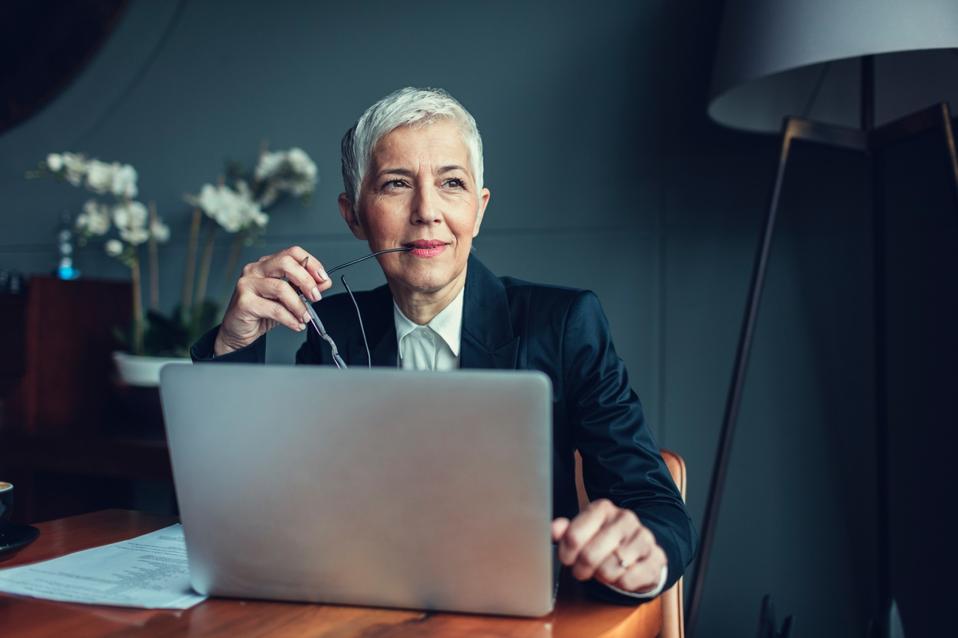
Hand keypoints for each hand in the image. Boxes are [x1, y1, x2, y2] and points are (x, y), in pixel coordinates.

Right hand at [214, 245, 332, 355]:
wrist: (238, 331)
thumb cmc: (261, 312)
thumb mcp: (288, 299)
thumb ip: (304, 289)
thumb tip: (324, 283)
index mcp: (267, 264)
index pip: (293, 252)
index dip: (312, 263)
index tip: (323, 279)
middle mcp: (255, 269)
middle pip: (286, 263)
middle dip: (306, 281)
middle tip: (315, 297)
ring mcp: (247, 284)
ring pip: (281, 288)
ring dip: (299, 305)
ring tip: (305, 317)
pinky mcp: (244, 302)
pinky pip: (274, 309)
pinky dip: (290, 318)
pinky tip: (296, 324)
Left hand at [552, 499, 666, 593]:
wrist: (640, 548)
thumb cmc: (605, 541)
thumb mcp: (583, 532)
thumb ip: (565, 531)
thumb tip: (553, 529)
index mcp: (603, 508)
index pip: (573, 536)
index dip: (566, 554)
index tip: (568, 559)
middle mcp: (625, 518)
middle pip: (590, 555)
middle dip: (582, 569)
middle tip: (582, 570)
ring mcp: (644, 537)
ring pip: (611, 568)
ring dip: (603, 576)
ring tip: (604, 570)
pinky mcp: (657, 558)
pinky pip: (630, 579)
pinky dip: (621, 583)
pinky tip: (621, 575)